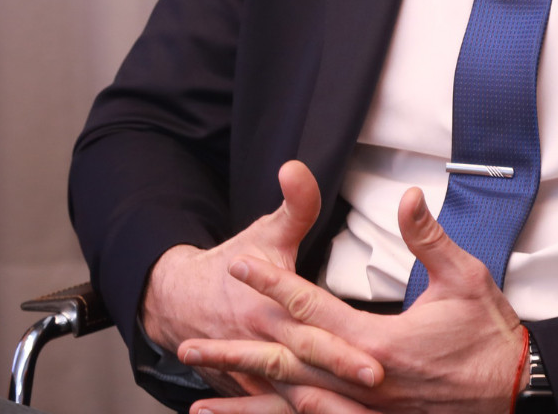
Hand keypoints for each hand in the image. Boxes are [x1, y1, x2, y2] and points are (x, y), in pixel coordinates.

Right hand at [140, 161, 383, 400]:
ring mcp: (254, 374)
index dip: (343, 352)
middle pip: (309, 374)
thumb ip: (294, 205)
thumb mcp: (266, 232)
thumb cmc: (231, 263)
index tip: (379, 364)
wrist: (177, 301)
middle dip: (343, 386)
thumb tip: (296, 168)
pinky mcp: (252, 389)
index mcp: (269, 313)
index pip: (313, 336)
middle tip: (380, 389)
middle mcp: (262, 348)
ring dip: (325, 411)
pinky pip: (278, 410)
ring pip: (294, 400)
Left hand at [178, 187, 526, 413]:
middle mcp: (363, 384)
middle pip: (284, 366)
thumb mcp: (466, 278)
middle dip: (234, 354)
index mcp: (379, 343)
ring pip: (292, 407)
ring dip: (245, 403)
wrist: (518, 393)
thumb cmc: (491, 337)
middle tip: (187, 345)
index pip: (312, 309)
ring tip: (199, 402)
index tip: (240, 266)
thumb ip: (430, 238)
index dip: (273, 285)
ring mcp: (367, 413)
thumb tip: (410, 197)